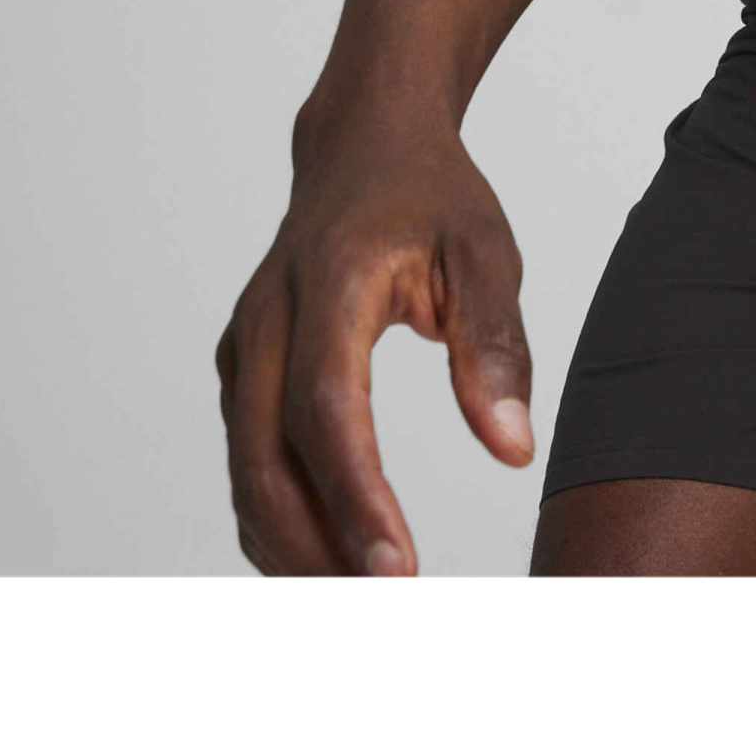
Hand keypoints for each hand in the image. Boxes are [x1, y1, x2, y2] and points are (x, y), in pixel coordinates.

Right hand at [215, 104, 533, 574]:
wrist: (362, 144)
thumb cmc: (429, 196)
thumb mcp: (484, 251)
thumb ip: (496, 346)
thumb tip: (513, 451)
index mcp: (328, 283)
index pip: (328, 409)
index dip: (356, 497)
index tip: (398, 571)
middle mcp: (266, 320)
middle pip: (267, 461)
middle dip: (319, 548)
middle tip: (386, 611)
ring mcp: (243, 348)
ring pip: (248, 473)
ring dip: (296, 548)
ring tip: (366, 601)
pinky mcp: (242, 372)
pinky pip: (249, 462)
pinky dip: (281, 519)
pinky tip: (331, 561)